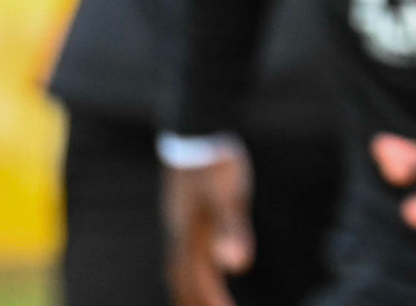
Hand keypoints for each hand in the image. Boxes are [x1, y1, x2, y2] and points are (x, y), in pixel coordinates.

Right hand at [162, 148, 253, 305]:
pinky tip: (199, 258)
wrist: (196, 127)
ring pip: (178, 265)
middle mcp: (179, 234)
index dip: (211, 303)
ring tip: (199, 299)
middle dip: (194, 302)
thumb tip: (237, 267)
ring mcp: (178, 221)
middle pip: (181, 280)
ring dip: (187, 287)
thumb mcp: (230, 196)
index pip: (197, 283)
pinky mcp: (182, 209)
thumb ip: (233, 230)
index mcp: (191, 237)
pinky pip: (181, 248)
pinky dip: (188, 265)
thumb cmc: (216, 163)